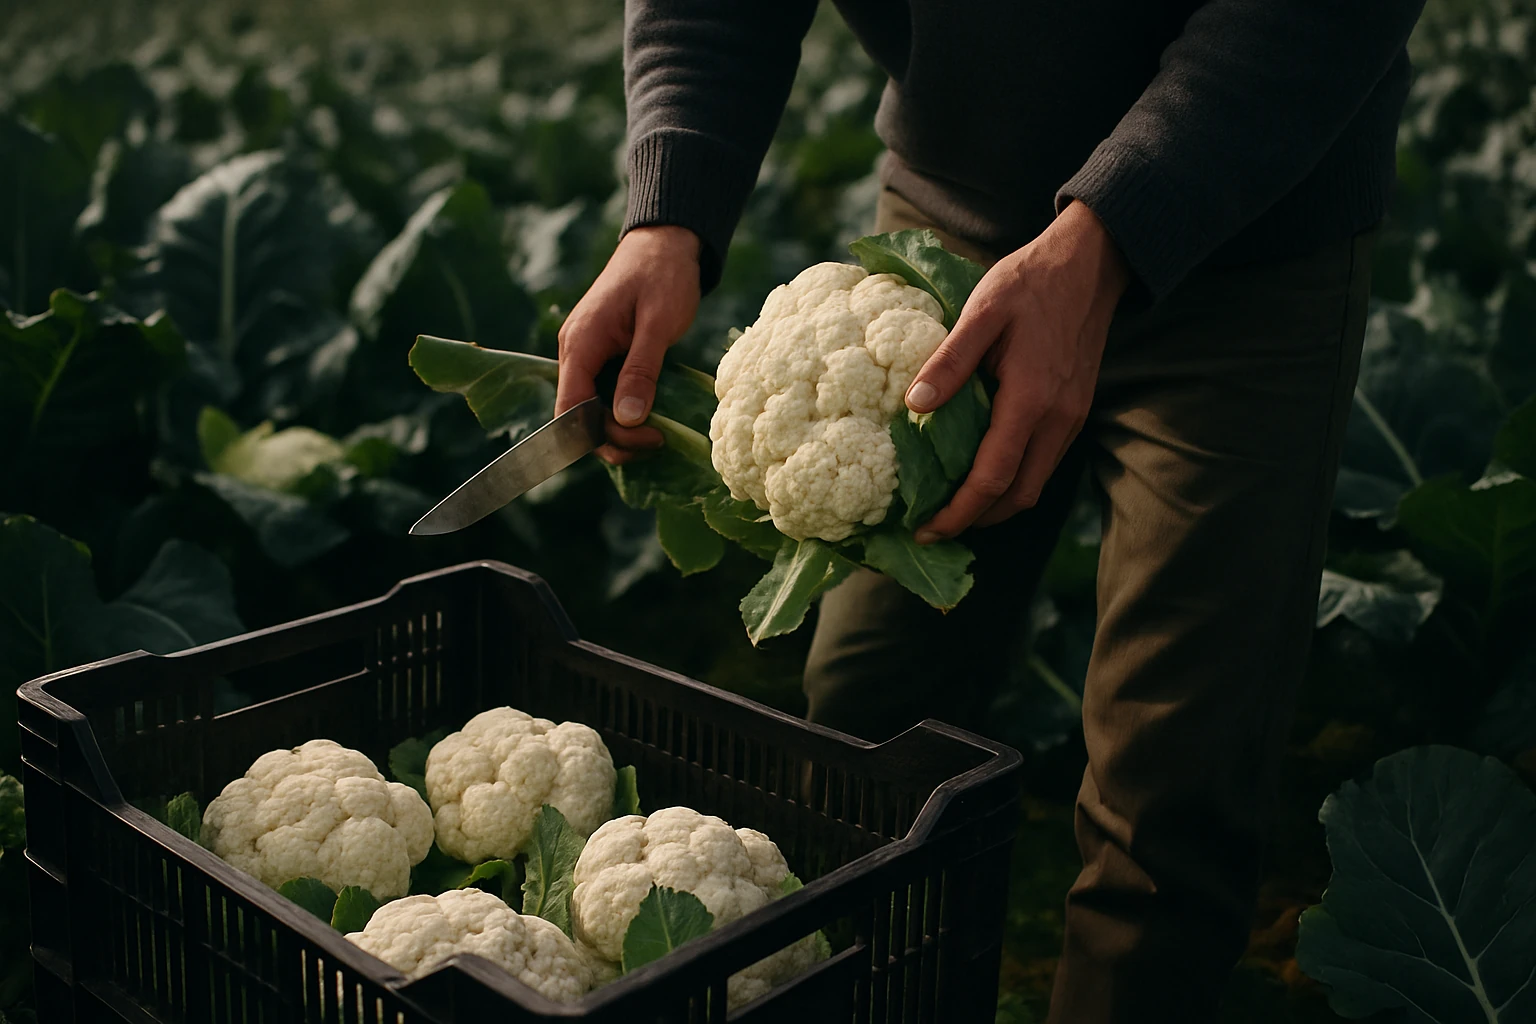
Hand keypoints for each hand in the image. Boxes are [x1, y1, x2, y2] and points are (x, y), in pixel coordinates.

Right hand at [556, 225, 702, 463]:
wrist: (664, 242)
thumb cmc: (663, 275)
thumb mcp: (659, 324)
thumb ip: (641, 370)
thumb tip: (626, 419)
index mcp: (581, 344)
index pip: (571, 410)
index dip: (601, 435)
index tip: (645, 440)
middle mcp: (574, 352)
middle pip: (578, 417)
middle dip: (614, 437)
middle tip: (658, 439)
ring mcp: (585, 353)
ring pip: (591, 409)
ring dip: (619, 429)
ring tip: (657, 433)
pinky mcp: (600, 354)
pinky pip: (602, 394)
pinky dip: (622, 411)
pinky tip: (649, 417)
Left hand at [904, 200, 1129, 541]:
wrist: (1090, 265)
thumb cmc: (1030, 283)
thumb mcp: (982, 311)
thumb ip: (950, 361)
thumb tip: (915, 405)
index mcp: (1030, 400)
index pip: (992, 479)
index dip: (957, 512)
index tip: (924, 529)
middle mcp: (1058, 420)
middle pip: (1017, 496)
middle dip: (975, 520)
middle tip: (932, 527)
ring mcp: (1072, 418)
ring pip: (1034, 485)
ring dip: (996, 505)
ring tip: (954, 508)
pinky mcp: (1076, 412)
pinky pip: (1044, 463)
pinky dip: (1013, 481)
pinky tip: (984, 472)